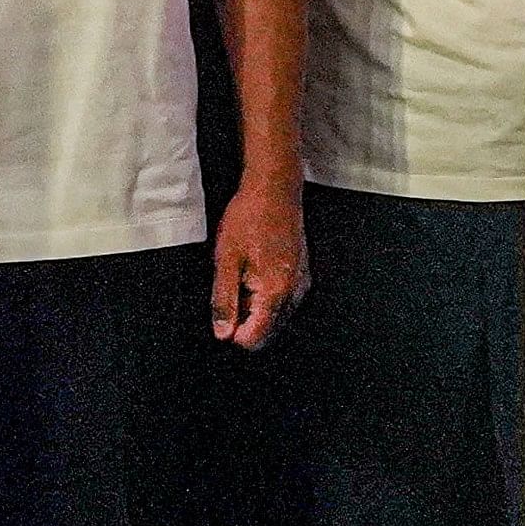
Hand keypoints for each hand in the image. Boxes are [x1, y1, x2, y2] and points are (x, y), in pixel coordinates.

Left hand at [208, 179, 304, 348]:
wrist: (274, 188)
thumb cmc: (250, 216)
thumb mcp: (225, 260)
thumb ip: (224, 301)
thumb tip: (222, 332)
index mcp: (275, 291)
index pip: (256, 337)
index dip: (234, 333)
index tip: (222, 318)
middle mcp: (294, 291)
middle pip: (268, 330)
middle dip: (245, 321)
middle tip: (229, 292)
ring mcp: (301, 282)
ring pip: (276, 316)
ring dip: (255, 308)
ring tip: (241, 277)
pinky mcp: (302, 273)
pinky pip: (284, 299)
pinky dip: (267, 295)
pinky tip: (254, 272)